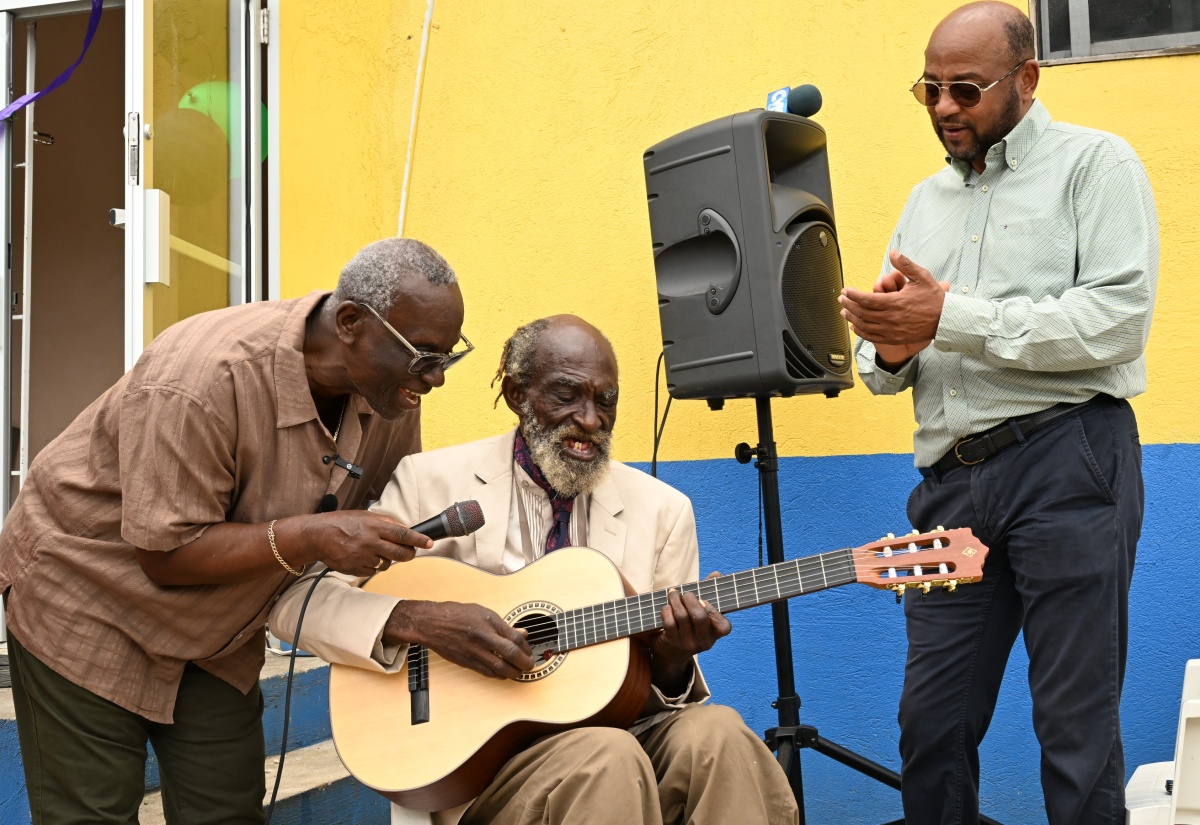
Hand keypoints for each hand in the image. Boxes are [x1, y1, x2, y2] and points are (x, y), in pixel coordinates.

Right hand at [289, 511, 432, 576]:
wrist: (318, 536)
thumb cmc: (342, 523)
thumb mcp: (365, 516)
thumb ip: (385, 522)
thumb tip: (404, 528)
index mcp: (374, 527)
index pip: (403, 534)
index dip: (419, 540)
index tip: (430, 543)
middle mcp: (370, 542)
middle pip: (400, 553)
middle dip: (410, 554)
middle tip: (411, 552)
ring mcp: (363, 557)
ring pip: (387, 564)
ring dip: (388, 559)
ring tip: (376, 550)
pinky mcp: (356, 569)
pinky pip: (373, 571)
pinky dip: (374, 566)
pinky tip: (364, 557)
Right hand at [383, 600, 534, 679]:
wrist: (432, 623)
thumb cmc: (457, 614)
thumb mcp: (483, 612)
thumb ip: (503, 625)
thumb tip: (522, 634)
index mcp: (489, 622)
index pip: (514, 638)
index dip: (526, 647)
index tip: (529, 651)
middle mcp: (483, 637)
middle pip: (510, 654)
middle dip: (524, 663)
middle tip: (529, 665)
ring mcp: (474, 651)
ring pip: (499, 667)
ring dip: (513, 672)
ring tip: (520, 672)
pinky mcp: (466, 662)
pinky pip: (486, 672)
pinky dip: (498, 675)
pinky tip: (504, 674)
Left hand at [650, 572, 731, 694]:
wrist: (672, 656)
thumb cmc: (690, 628)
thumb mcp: (703, 615)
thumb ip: (710, 593)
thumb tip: (716, 574)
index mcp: (715, 634)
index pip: (724, 627)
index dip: (715, 612)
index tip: (704, 601)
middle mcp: (703, 641)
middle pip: (699, 617)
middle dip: (690, 599)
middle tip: (685, 594)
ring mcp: (687, 643)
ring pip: (682, 616)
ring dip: (676, 600)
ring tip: (673, 594)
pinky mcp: (671, 642)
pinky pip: (668, 622)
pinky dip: (667, 610)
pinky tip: (666, 607)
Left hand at [839, 251, 950, 365]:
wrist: (945, 320)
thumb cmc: (934, 298)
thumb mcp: (922, 277)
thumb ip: (906, 265)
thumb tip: (893, 251)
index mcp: (895, 302)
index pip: (867, 299)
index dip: (853, 295)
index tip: (845, 290)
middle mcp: (890, 318)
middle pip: (862, 312)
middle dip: (849, 304)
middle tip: (841, 298)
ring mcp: (891, 330)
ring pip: (865, 325)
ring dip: (852, 318)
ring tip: (844, 311)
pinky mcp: (894, 338)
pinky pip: (872, 337)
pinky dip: (861, 332)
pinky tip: (855, 327)